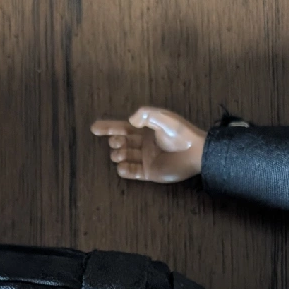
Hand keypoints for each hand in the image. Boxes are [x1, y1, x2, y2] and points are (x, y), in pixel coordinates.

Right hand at [90, 107, 206, 182]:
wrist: (194, 152)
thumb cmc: (179, 132)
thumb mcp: (162, 116)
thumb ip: (144, 115)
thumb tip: (130, 121)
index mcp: (146, 129)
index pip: (123, 127)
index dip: (108, 127)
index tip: (94, 128)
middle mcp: (144, 144)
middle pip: (122, 142)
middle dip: (115, 142)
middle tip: (117, 143)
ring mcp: (146, 159)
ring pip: (124, 157)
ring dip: (118, 155)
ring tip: (120, 154)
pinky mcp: (150, 173)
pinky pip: (132, 173)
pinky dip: (124, 170)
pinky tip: (122, 167)